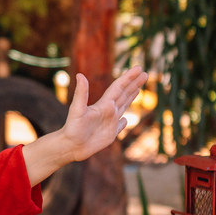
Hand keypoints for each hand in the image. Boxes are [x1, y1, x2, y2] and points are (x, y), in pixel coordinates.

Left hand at [22, 67, 147, 185]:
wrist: (70, 146)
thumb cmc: (72, 128)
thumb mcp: (77, 109)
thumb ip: (81, 93)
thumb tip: (79, 75)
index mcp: (103, 104)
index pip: (118, 87)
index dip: (128, 77)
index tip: (139, 68)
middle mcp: (108, 111)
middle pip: (124, 94)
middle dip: (134, 84)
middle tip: (145, 73)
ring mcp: (110, 122)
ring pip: (123, 106)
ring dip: (131, 97)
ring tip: (139, 88)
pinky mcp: (110, 134)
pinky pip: (120, 126)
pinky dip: (124, 122)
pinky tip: (126, 119)